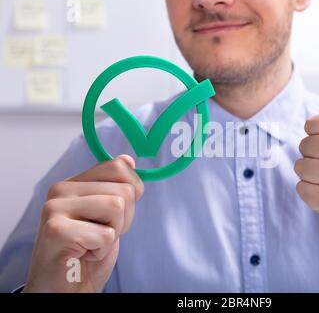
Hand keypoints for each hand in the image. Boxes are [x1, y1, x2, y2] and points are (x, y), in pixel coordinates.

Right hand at [23, 155, 144, 292]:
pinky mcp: (57, 231)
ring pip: (117, 206)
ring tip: (92, 243)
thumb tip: (128, 160)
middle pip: (124, 190)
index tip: (115, 213)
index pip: (118, 167)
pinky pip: (106, 234)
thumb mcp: (106, 216)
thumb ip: (114, 188)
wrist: (62, 288)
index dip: (132, 191)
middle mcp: (61, 190)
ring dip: (113, 233)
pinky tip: (84, 254)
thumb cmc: (84, 253)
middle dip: (123, 219)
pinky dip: (102, 251)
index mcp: (74, 183)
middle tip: (99, 235)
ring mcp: (56, 208)